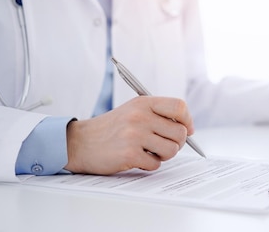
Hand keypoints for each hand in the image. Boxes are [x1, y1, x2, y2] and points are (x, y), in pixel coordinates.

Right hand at [64, 96, 194, 174]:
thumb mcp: (133, 110)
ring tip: (148, 152)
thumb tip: (187, 129)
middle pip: (179, 132)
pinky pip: (155, 164)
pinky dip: (148, 165)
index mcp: (143, 102)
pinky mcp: (129, 154)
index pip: (179, 106)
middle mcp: (140, 116)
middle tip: (163, 145)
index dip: (187, 120)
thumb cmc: (112, 128)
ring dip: (163, 155)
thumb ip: (158, 114)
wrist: (80, 142)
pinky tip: (136, 159)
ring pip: (171, 150)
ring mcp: (135, 135)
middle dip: (176, 143)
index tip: (187, 130)